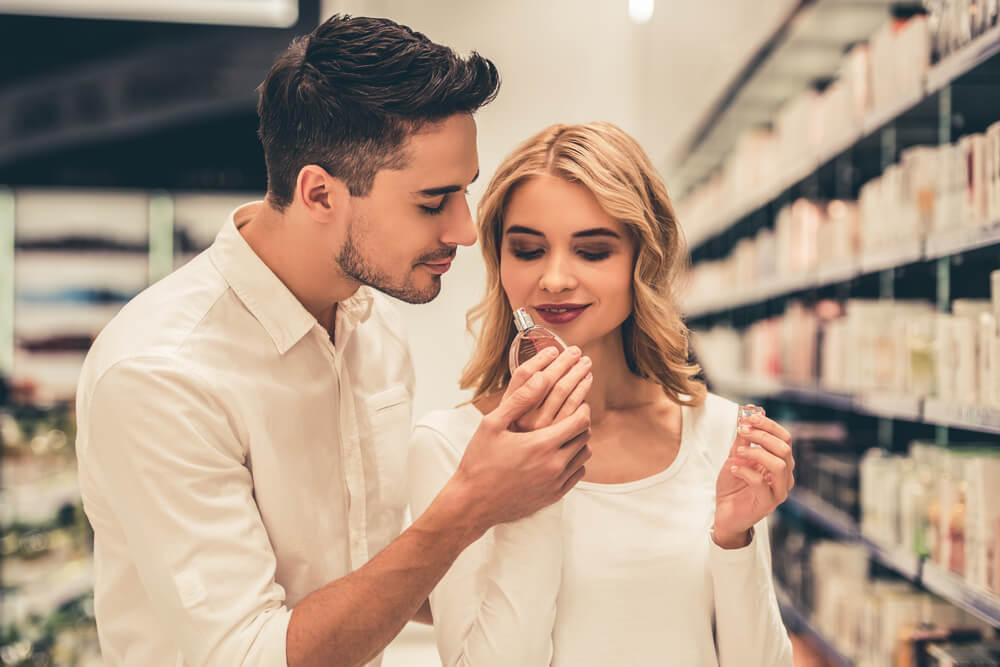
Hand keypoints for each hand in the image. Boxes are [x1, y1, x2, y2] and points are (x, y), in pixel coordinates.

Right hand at [452, 347, 592, 532]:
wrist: (473, 503)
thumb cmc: (479, 461)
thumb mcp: (492, 424)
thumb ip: (519, 399)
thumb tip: (541, 377)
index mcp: (542, 444)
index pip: (580, 421)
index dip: (582, 408)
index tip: (576, 401)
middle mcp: (554, 465)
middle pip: (585, 437)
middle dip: (582, 422)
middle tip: (573, 413)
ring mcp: (555, 483)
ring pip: (584, 456)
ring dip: (580, 442)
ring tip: (567, 432)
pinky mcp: (553, 496)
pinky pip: (577, 475)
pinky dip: (575, 461)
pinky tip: (561, 454)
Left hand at [713, 409, 794, 547]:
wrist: (725, 513)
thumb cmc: (733, 485)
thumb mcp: (735, 458)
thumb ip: (742, 440)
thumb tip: (747, 416)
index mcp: (780, 462)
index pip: (785, 438)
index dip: (768, 425)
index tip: (748, 417)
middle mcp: (784, 476)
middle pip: (784, 449)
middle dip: (761, 436)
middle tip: (741, 431)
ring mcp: (779, 491)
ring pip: (779, 465)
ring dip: (756, 453)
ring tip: (737, 453)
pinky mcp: (768, 503)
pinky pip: (761, 483)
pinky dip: (745, 471)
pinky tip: (733, 469)